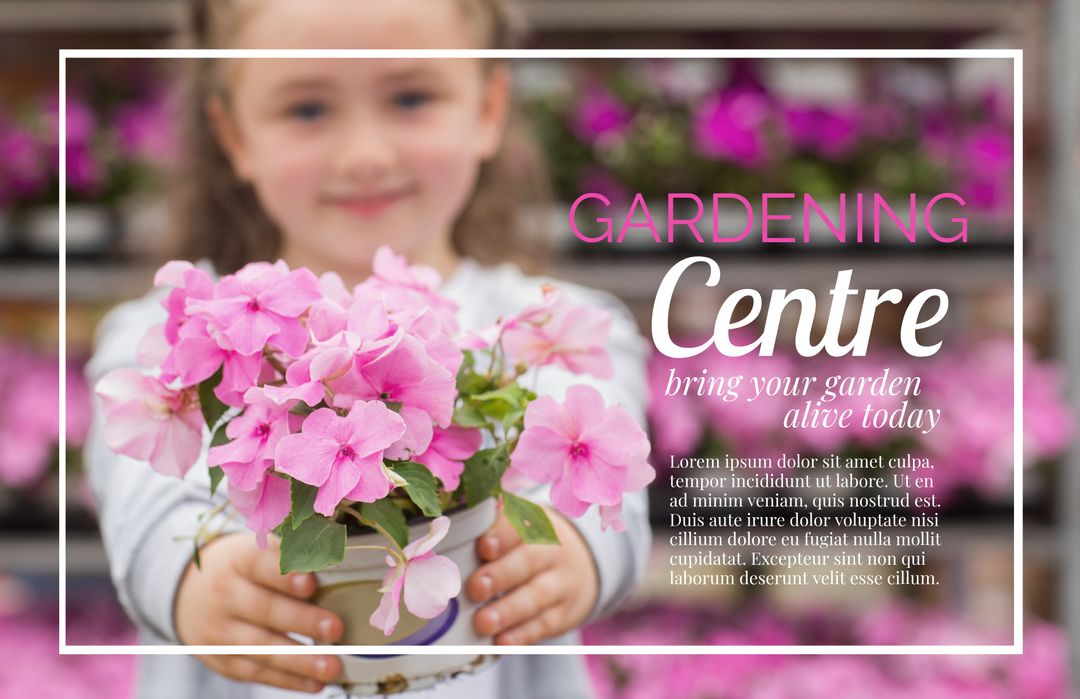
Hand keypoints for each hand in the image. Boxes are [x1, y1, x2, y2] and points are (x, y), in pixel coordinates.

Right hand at [174, 532, 345, 692]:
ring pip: (261, 648)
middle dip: (302, 621)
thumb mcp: (258, 549)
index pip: (260, 564)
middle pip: (264, 609)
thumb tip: (338, 561)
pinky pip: (257, 672)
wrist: (188, 593)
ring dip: (299, 661)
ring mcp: (221, 631)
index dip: (284, 575)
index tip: (310, 583)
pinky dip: (288, 680)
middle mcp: (226, 595)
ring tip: (331, 667)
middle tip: (334, 629)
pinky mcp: (222, 660)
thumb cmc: (242, 568)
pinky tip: (314, 683)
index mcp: (239, 560)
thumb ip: (292, 555)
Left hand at [465, 508, 598, 644]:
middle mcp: (552, 551)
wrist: (583, 564)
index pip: (520, 525)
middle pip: (530, 561)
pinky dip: (522, 635)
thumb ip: (489, 524)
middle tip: (476, 588)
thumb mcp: (520, 526)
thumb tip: (447, 524)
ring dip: (509, 611)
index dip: (503, 535)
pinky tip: (501, 642)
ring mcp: (561, 584)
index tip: (484, 547)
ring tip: (483, 622)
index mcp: (535, 524)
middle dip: (502, 575)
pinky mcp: (562, 614)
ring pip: (537, 596)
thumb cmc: (531, 544)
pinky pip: (544, 625)